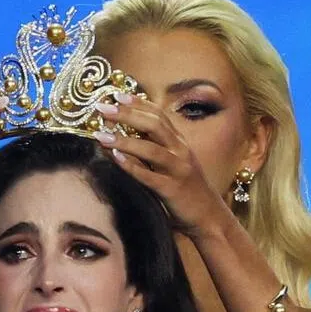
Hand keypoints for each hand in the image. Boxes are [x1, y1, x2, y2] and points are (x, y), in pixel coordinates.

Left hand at [92, 93, 230, 237]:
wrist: (208, 217)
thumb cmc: (185, 191)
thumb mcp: (172, 166)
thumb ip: (154, 151)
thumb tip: (126, 139)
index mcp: (179, 143)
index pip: (158, 115)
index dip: (137, 103)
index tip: (116, 94)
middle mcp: (180, 151)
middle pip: (153, 124)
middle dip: (127, 114)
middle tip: (103, 107)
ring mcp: (177, 170)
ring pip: (151, 149)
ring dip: (124, 140)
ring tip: (101, 134)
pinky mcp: (172, 190)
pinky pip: (149, 176)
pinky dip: (131, 166)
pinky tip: (115, 158)